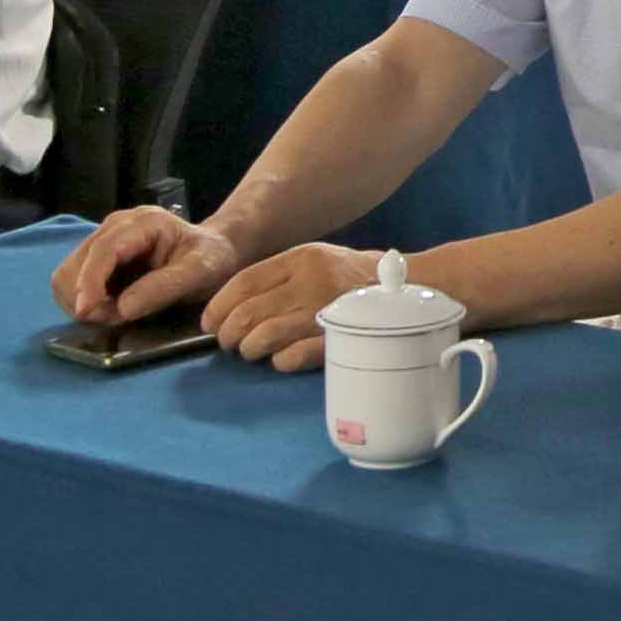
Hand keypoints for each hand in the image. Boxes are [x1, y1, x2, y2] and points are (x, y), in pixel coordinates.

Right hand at [55, 208, 238, 329]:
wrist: (214, 251)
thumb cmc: (211, 259)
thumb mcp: (199, 272)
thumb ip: (164, 287)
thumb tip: (123, 307)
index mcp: (143, 223)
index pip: (103, 250)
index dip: (90, 282)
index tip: (87, 311)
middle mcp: (116, 226)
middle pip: (75, 264)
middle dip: (87, 298)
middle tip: (116, 318)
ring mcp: (103, 240)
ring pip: (67, 276)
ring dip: (84, 302)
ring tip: (116, 313)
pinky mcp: (97, 257)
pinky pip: (74, 284)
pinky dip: (85, 301)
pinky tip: (110, 307)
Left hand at [197, 238, 392, 370]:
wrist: (410, 289)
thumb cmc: (353, 277)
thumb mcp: (316, 260)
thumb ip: (278, 276)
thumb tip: (233, 305)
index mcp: (302, 259)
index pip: (244, 283)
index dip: (219, 306)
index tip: (210, 322)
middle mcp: (311, 283)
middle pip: (248, 313)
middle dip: (229, 334)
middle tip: (228, 342)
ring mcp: (325, 312)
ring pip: (263, 336)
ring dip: (250, 349)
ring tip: (252, 351)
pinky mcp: (338, 340)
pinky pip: (292, 357)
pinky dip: (279, 361)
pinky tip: (280, 359)